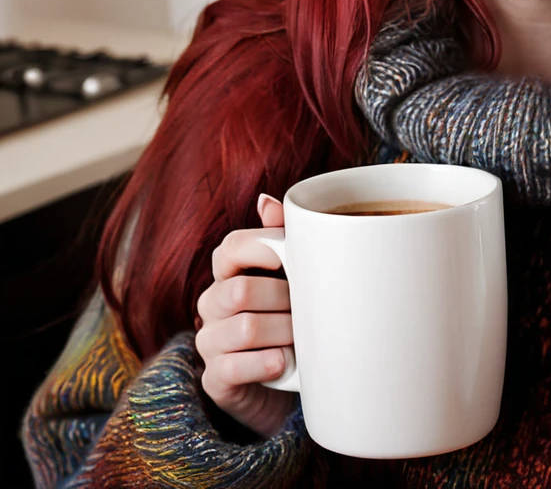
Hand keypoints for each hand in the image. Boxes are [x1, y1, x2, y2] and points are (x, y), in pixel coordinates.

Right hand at [195, 193, 294, 436]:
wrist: (287, 381)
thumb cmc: (291, 316)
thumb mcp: (292, 277)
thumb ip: (283, 238)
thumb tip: (266, 200)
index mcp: (229, 272)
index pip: (231, 247)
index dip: (262, 247)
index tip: (290, 258)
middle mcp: (212, 303)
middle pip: (242, 290)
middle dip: (284, 300)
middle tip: (309, 310)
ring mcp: (209, 342)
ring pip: (244, 328)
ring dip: (283, 333)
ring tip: (303, 339)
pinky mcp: (215, 379)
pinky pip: (234, 367)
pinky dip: (266, 363)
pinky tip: (285, 362)